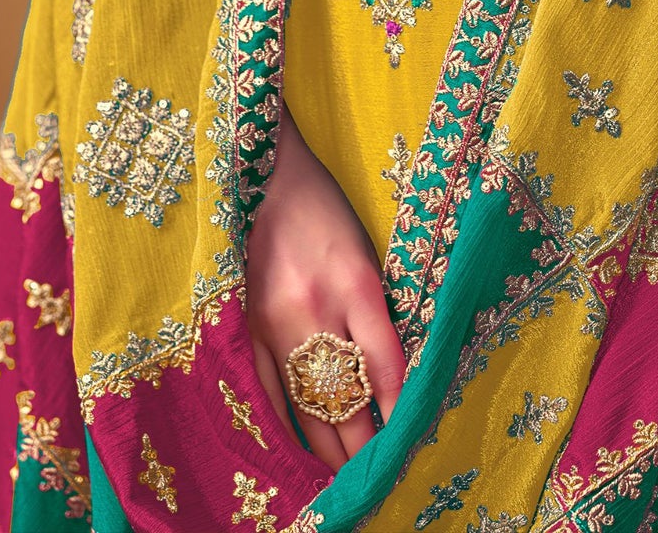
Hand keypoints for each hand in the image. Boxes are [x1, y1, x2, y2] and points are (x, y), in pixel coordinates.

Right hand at [245, 105, 406, 469]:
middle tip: (379, 474)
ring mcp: (275, 323)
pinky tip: (299, 449)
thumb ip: (377, 311)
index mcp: (355, 281)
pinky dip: (286, 424)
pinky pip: (268, 391)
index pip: (385, 363)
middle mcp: (314, 309)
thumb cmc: (326, 210)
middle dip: (364, 443)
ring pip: (305, 404)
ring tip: (345, 479)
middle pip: (344, 396)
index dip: (399, 408)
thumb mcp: (367, 252)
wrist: (265, 179)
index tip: (410, 438)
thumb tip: (392, 373)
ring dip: (328, 446)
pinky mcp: (248, 328)